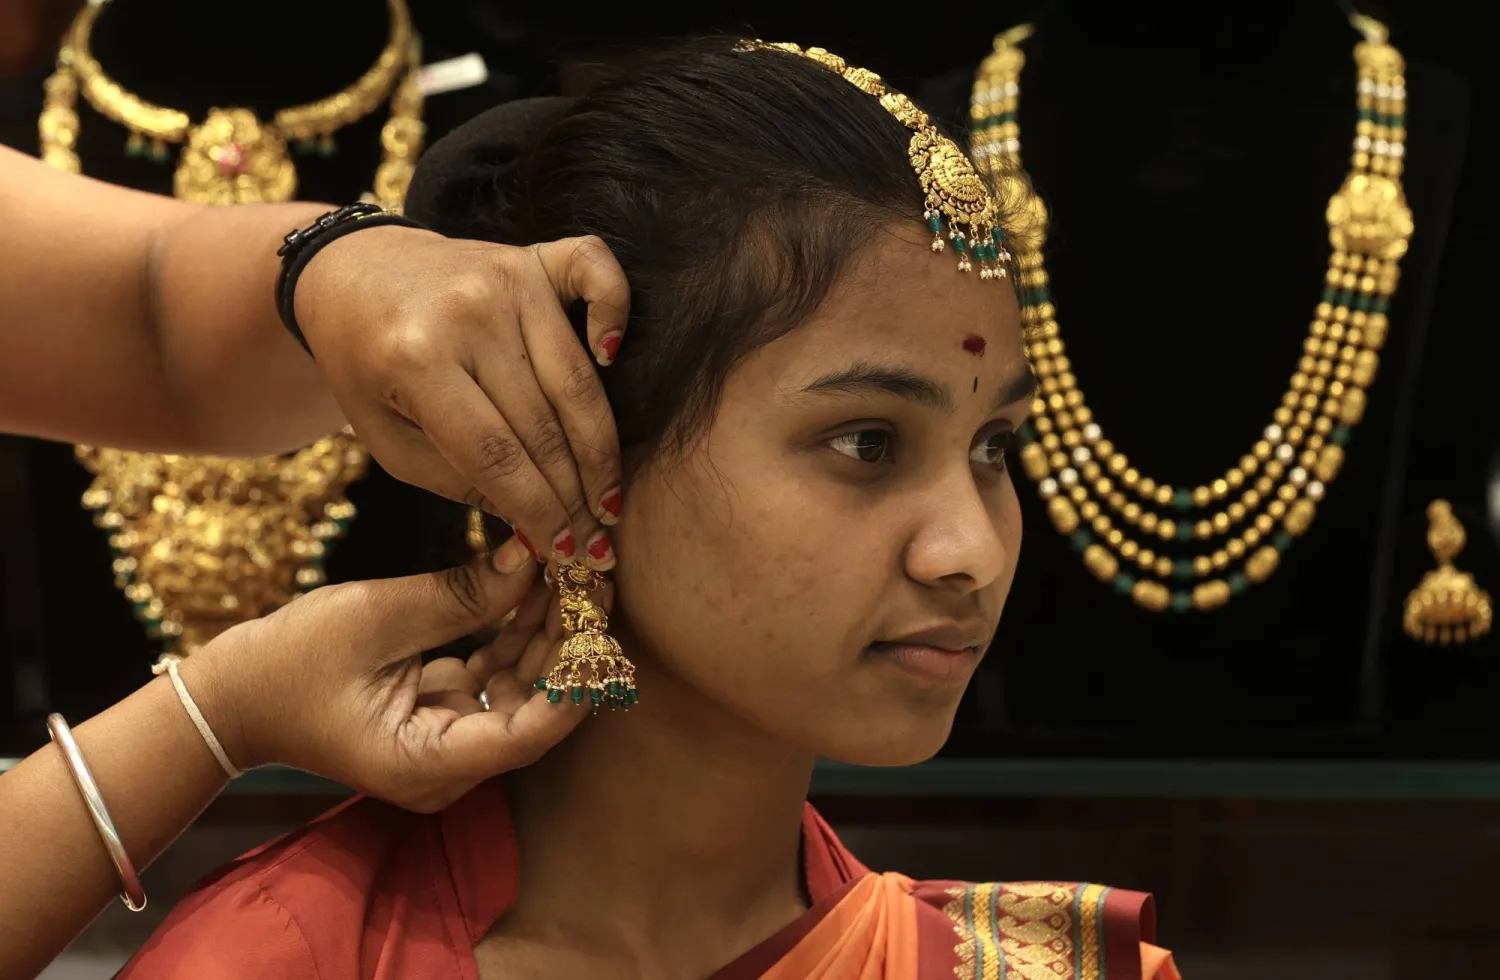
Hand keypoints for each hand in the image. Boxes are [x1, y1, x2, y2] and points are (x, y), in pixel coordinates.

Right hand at [177, 539, 585, 812]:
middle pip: (534, 708)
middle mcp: (448, 765)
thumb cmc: (288, 662)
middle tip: (594, 576)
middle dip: (569, 643)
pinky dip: (515, 632)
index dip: (574, 682)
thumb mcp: (376, 617)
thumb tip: (534, 556)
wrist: (232, 695)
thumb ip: (461, 595)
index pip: (528, 734)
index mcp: (428, 763)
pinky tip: (537, 581)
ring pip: (521, 687)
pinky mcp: (443, 714)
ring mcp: (448, 742)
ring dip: (547, 630)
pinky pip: (496, 675)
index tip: (599, 624)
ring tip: (572, 568)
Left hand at [294, 226, 629, 569]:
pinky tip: (611, 360)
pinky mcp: (532, 258)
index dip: (536, 511)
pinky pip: (595, 270)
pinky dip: (616, 310)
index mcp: (416, 360)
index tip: (561, 553)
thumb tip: (535, 531)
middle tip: (595, 545)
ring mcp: (506, 280)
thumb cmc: (368, 368)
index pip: (495, 454)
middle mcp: (468, 314)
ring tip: (609, 501)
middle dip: (574, 496)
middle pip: (543, 424)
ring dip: (601, 449)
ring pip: (576, 378)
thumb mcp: (387, 438)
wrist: (353, 274)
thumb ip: (456, 482)